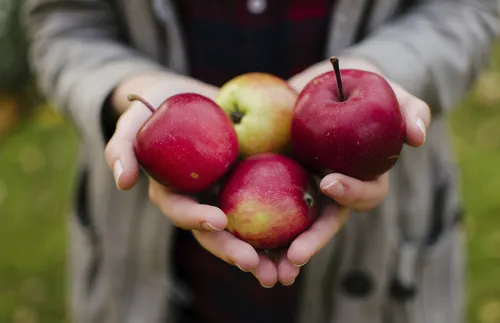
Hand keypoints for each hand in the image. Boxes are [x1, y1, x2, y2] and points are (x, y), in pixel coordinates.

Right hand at [104, 73, 268, 285]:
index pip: (183, 212)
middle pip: (217, 232)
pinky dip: (285, 225)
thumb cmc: (159, 105)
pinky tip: (304, 237)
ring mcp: (228, 193)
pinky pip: (269, 206)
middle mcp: (202, 199)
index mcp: (175, 192)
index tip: (219, 220)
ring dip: (264, 253)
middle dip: (233, 251)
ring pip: (245, 229)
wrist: (192, 94)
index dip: (196, 219)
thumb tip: (123, 183)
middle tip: (255, 265)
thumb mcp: (136, 118)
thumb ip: (122, 146)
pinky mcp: (252, 183)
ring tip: (286, 270)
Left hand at [268, 56, 431, 285]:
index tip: (329, 181)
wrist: (322, 82)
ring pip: (294, 226)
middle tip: (294, 256)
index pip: (362, 195)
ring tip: (264, 268)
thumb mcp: (387, 92)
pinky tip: (231, 233)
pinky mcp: (276, 178)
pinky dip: (252, 224)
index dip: (350, 192)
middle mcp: (332, 189)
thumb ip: (410, 109)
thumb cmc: (361, 88)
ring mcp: (304, 186)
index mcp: (360, 176)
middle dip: (312, 242)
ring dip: (280, 250)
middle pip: (325, 224)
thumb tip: (418, 138)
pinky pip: (263, 204)